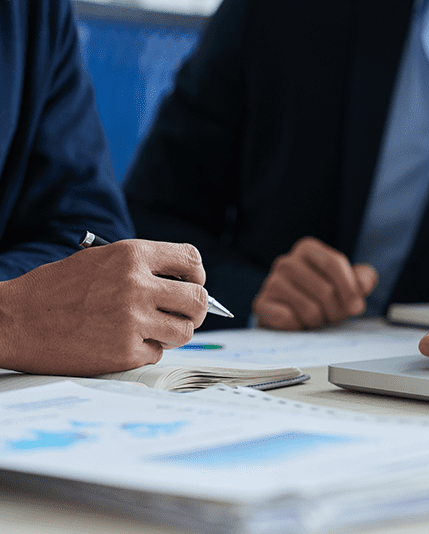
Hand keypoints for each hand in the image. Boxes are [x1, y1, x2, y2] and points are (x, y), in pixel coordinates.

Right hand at [0, 239, 208, 375]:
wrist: (14, 320)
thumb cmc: (56, 289)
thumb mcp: (100, 259)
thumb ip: (142, 267)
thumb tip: (184, 284)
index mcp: (131, 255)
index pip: (191, 259)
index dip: (198, 274)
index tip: (193, 283)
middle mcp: (137, 285)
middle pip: (198, 300)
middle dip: (195, 310)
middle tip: (183, 315)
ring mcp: (132, 320)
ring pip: (185, 331)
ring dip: (174, 333)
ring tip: (153, 330)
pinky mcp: (124, 351)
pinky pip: (157, 353)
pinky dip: (146, 350)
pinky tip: (123, 342)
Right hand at [253, 237, 377, 329]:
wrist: (290, 313)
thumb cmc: (321, 295)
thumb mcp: (347, 283)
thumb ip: (362, 279)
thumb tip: (363, 286)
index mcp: (308, 249)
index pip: (334, 263)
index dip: (350, 289)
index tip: (357, 307)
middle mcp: (286, 262)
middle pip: (325, 290)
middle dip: (337, 311)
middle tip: (334, 316)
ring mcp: (271, 282)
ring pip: (310, 310)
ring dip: (319, 321)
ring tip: (316, 318)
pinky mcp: (261, 304)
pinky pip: (289, 320)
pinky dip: (299, 327)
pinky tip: (298, 322)